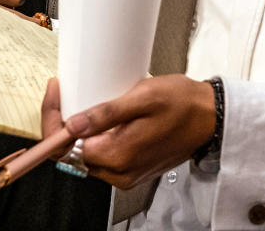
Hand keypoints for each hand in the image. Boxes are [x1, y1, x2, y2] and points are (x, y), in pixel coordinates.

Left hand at [40, 76, 215, 188]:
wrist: (210, 116)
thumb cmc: (182, 104)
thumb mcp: (143, 98)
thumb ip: (106, 113)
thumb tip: (74, 123)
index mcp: (119, 156)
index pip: (66, 146)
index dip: (54, 117)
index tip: (56, 92)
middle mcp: (120, 172)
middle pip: (72, 152)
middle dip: (64, 122)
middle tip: (66, 92)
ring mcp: (126, 173)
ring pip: (86, 154)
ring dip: (80, 129)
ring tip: (83, 100)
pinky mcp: (132, 168)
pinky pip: (102, 154)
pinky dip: (95, 136)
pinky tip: (100, 117)